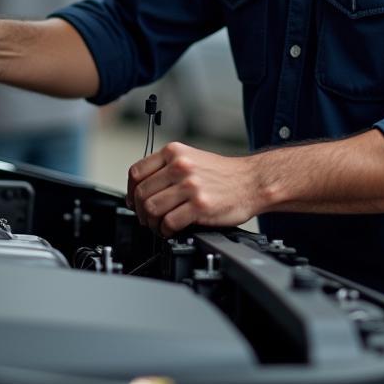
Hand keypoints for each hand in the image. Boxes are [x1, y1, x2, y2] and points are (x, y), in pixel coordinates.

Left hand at [126, 141, 261, 235]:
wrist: (252, 181)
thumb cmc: (223, 173)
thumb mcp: (191, 158)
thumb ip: (167, 168)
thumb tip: (142, 189)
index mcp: (174, 152)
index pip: (136, 172)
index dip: (131, 191)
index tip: (133, 201)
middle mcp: (179, 166)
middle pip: (141, 194)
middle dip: (140, 212)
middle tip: (146, 219)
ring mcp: (189, 186)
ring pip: (152, 209)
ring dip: (151, 223)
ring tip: (159, 226)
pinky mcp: (199, 206)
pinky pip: (169, 223)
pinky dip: (165, 231)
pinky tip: (171, 230)